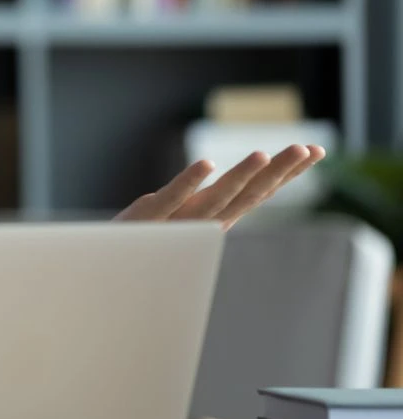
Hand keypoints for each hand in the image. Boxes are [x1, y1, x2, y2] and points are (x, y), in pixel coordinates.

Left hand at [115, 144, 324, 229]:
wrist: (102, 270)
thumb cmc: (143, 244)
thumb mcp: (181, 220)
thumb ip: (205, 205)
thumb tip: (232, 184)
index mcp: (213, 220)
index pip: (257, 193)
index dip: (286, 173)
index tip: (316, 150)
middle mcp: (202, 222)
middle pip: (247, 194)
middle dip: (279, 172)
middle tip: (307, 148)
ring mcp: (177, 221)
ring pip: (216, 198)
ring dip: (242, 177)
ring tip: (264, 154)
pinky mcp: (148, 217)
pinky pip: (171, 199)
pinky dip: (189, 183)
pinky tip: (207, 164)